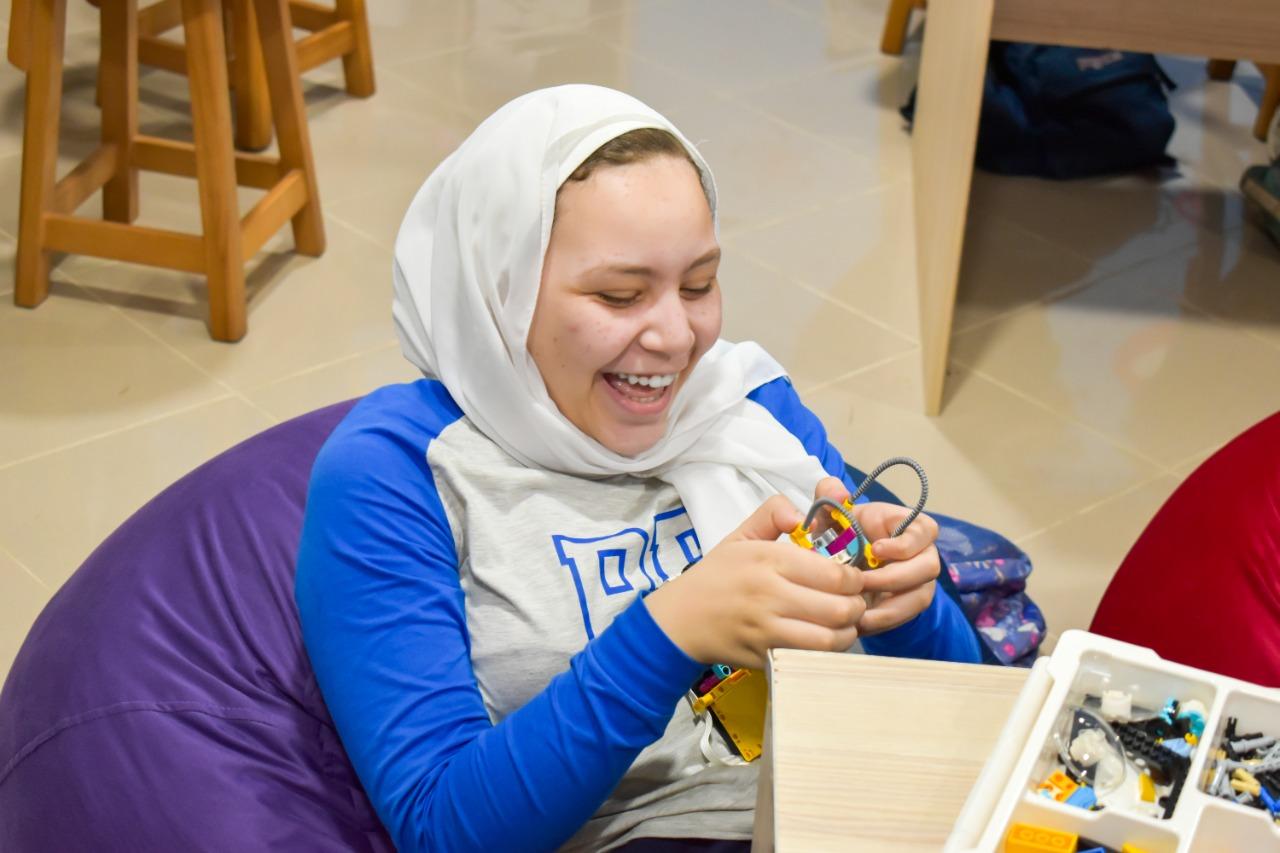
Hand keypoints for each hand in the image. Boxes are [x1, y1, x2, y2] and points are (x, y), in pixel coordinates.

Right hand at [643, 495, 866, 669]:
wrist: (679, 619)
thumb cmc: (715, 576)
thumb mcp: (740, 535)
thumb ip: (773, 513)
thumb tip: (801, 512)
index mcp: (768, 560)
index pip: (833, 574)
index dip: (853, 578)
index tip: (851, 578)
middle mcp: (769, 595)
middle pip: (839, 609)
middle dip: (856, 607)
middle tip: (853, 603)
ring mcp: (766, 630)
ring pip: (829, 639)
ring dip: (845, 633)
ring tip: (843, 624)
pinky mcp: (764, 657)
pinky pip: (808, 659)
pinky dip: (824, 653)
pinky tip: (822, 642)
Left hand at [813, 477, 938, 635]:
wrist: (844, 565)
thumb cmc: (844, 533)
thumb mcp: (832, 514)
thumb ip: (830, 495)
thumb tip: (836, 491)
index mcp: (908, 526)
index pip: (925, 530)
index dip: (905, 543)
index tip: (875, 549)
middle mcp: (922, 553)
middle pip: (927, 567)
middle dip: (894, 578)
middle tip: (861, 583)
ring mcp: (919, 582)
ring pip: (920, 597)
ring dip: (890, 606)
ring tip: (858, 611)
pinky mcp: (909, 606)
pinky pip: (906, 617)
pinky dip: (884, 621)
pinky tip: (860, 623)